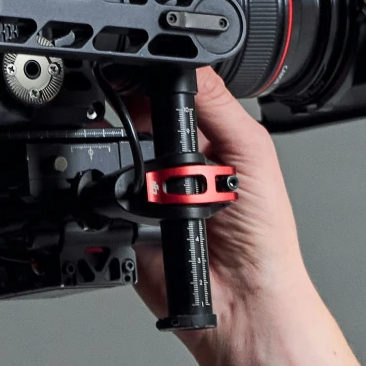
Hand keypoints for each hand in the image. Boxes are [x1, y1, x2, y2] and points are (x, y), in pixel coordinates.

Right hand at [132, 68, 315, 326]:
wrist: (243, 300)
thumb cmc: (264, 236)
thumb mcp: (251, 152)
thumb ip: (219, 106)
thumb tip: (190, 64)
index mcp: (210, 143)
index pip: (172, 99)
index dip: (155, 85)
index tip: (141, 75)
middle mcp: (178, 168)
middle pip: (135, 124)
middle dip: (134, 122)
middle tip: (154, 138)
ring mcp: (150, 197)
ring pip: (113, 160)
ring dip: (123, 161)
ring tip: (162, 184)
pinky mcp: (127, 227)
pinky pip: (101, 203)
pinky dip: (109, 199)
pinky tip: (141, 204)